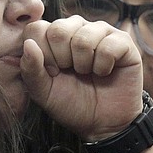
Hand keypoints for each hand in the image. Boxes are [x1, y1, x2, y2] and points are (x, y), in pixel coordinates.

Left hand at [21, 16, 142, 140]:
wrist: (102, 123)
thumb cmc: (71, 104)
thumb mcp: (43, 92)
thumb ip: (30, 69)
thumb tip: (28, 44)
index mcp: (53, 36)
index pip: (36, 28)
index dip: (42, 54)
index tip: (52, 72)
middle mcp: (76, 28)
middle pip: (58, 30)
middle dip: (62, 59)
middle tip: (72, 72)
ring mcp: (101, 32)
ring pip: (83, 37)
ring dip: (84, 64)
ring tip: (88, 72)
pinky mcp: (124, 42)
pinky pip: (108, 46)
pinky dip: (103, 66)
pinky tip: (105, 72)